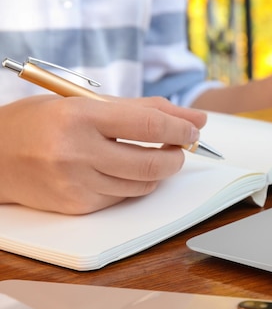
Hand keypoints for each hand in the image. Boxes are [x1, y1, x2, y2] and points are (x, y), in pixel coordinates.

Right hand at [0, 95, 206, 213]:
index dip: (180, 129)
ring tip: (154, 155)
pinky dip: (134, 183)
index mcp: (79, 116)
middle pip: (151, 162)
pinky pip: (123, 196)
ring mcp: (76, 184)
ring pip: (142, 184)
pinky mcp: (77, 206)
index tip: (194, 128)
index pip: (148, 126)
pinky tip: (124, 170)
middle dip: (177, 155)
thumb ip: (143, 108)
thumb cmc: (40, 122)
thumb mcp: (86, 102)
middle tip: (181, 146)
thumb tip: (193, 118)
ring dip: (159, 171)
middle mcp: (76, 153)